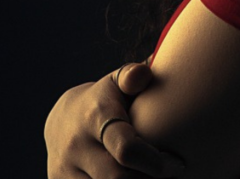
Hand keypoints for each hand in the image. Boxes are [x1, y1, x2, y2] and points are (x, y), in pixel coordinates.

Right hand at [45, 61, 185, 177]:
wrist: (62, 121)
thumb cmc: (106, 98)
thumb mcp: (117, 81)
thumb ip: (133, 75)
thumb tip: (145, 71)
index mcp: (97, 116)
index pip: (126, 148)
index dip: (155, 162)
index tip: (177, 163)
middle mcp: (77, 144)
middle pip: (118, 178)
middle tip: (172, 175)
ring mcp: (64, 168)